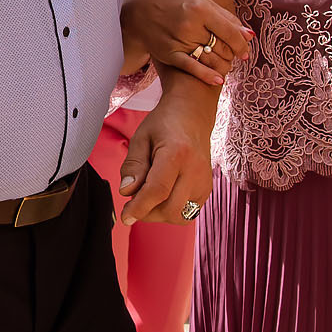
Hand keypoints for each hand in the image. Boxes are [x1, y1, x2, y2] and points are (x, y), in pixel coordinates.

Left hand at [118, 88, 216, 222]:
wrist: (193, 115)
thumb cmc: (165, 124)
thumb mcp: (141, 138)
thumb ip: (133, 166)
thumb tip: (126, 192)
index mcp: (177, 153)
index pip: (157, 191)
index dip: (139, 208)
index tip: (125, 217)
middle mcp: (195, 170)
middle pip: (170, 209)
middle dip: (147, 212)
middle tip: (135, 198)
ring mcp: (204, 181)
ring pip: (179, 216)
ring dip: (159, 214)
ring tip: (149, 195)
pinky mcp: (206, 190)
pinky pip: (187, 213)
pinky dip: (171, 210)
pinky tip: (163, 195)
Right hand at [121, 0, 250, 88]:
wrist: (139, 13)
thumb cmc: (174, 5)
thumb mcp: (199, 2)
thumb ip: (225, 17)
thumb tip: (249, 35)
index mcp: (200, 8)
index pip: (230, 31)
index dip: (242, 44)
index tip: (246, 51)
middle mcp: (190, 24)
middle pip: (221, 46)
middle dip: (232, 54)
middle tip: (234, 57)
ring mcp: (179, 40)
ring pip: (210, 58)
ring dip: (222, 64)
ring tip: (225, 64)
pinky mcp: (169, 54)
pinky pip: (193, 68)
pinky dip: (208, 75)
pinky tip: (218, 79)